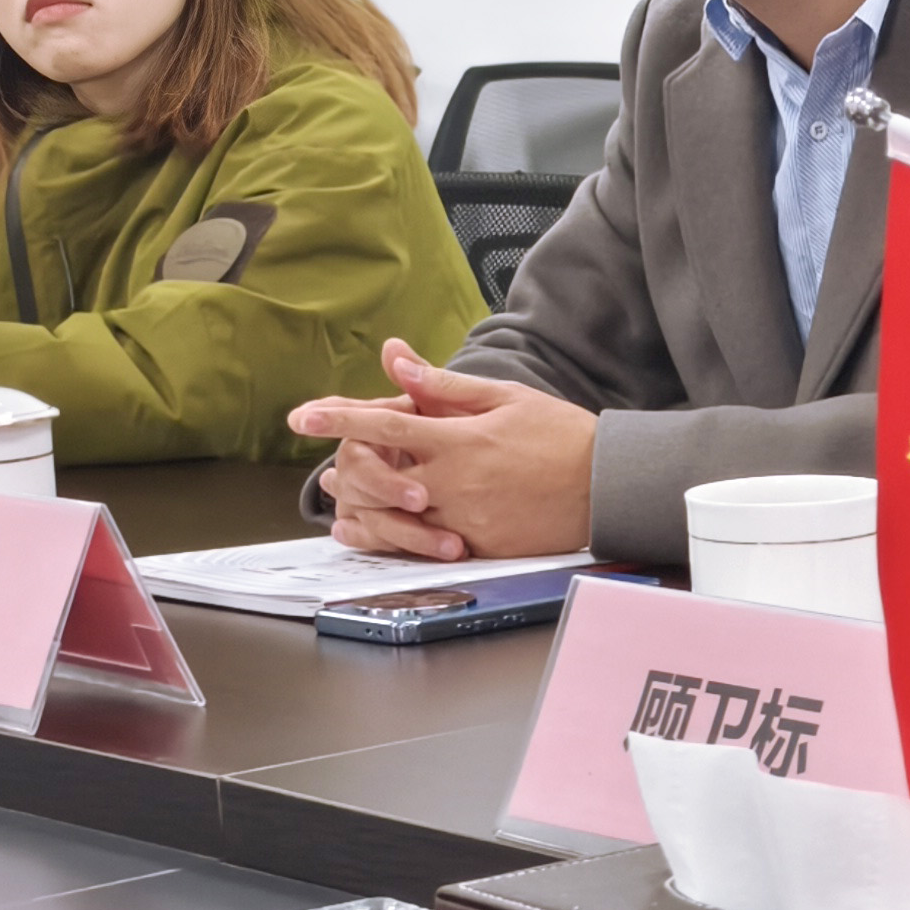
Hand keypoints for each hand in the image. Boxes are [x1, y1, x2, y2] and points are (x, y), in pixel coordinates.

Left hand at [290, 338, 598, 561]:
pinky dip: (402, 540)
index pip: (383, 424)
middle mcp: (454, 481)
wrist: (606, 485)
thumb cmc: (560, 435)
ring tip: (346, 508)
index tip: (302, 416)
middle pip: (379, 477)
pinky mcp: (481, 546)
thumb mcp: (504, 397)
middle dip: (346, 471)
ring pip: (398, 519)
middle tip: (327, 472)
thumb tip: (398, 363)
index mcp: (457, 439)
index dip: (337, 419)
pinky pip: (429, 546)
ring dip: (368, 511)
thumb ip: (444, 387)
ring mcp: (465, 518)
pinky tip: (385, 534)